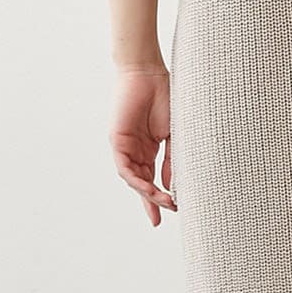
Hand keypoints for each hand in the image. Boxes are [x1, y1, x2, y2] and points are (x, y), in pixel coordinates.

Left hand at [109, 67, 176, 225]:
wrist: (149, 73)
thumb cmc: (165, 97)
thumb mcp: (174, 135)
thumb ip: (171, 160)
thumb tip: (171, 186)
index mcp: (150, 149)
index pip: (153, 179)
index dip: (160, 198)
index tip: (174, 212)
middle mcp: (137, 151)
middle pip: (142, 183)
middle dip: (151, 202)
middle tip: (161, 218)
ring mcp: (126, 147)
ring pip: (134, 178)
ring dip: (147, 193)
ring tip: (163, 203)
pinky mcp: (117, 141)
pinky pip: (124, 167)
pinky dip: (135, 180)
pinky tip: (148, 188)